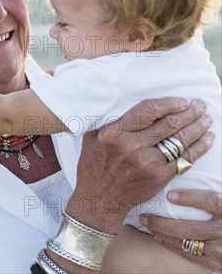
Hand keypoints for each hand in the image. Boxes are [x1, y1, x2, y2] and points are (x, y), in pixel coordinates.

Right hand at [70, 98, 212, 233]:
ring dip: (198, 127)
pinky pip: (185, 159)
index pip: (148, 110)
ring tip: (207, 119)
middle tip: (200, 106)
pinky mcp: (159, 177)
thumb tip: (119, 102)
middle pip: (169, 124)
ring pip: (180, 140)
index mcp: (115, 133)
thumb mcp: (92, 138)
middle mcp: (132, 146)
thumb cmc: (94, 166)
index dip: (170, 103)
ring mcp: (147, 163)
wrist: (99, 199)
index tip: (182, 100)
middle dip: (190, 112)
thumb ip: (107, 121)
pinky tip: (208, 138)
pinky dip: (200, 147)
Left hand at [142, 189, 221, 271]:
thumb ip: (212, 194)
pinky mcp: (218, 263)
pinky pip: (190, 256)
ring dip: (162, 233)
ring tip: (148, 225)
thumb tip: (190, 164)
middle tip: (144, 215)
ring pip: (185, 242)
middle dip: (162, 222)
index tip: (170, 195)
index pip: (211, 202)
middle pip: (190, 228)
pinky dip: (172, 246)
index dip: (190, 198)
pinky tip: (160, 238)